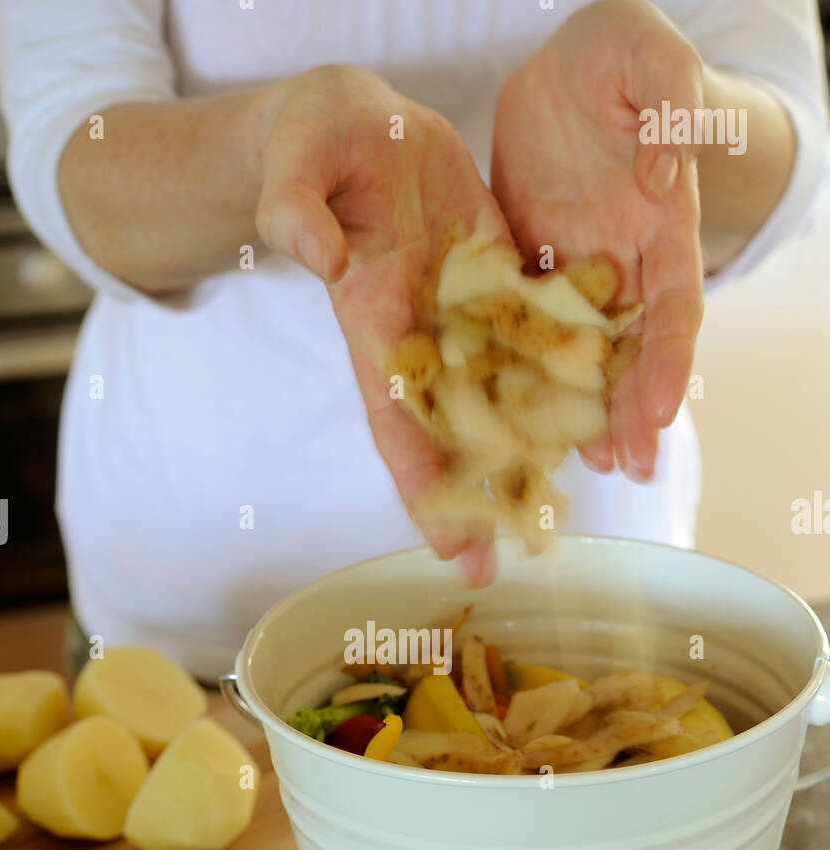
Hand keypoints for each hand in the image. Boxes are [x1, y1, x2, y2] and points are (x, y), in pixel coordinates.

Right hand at [256, 64, 511, 583]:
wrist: (363, 125)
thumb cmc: (314, 143)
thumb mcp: (295, 163)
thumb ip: (297, 211)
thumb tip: (323, 257)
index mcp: (371, 318)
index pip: (391, 412)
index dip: (415, 478)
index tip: (437, 539)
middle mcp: (421, 333)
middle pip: (446, 428)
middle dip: (466, 495)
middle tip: (488, 564)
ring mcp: (465, 312)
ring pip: (499, 393)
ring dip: (521, 452)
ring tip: (550, 515)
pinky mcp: (501, 281)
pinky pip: (537, 333)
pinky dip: (562, 374)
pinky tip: (594, 418)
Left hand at [491, 0, 704, 479]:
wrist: (566, 60)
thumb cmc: (622, 53)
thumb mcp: (653, 61)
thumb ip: (669, 115)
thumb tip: (661, 184)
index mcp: (662, 228)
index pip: (673, 310)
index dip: (668, 365)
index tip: (659, 414)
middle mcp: (622, 265)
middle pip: (630, 353)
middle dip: (628, 412)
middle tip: (624, 467)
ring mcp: (572, 273)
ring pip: (576, 356)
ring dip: (576, 410)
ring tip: (572, 463)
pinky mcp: (522, 268)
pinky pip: (517, 329)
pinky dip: (515, 373)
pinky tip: (504, 415)